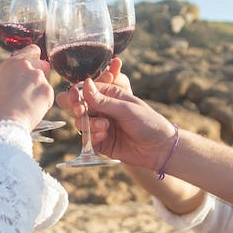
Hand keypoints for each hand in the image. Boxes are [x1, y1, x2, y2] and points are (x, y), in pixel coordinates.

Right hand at [0, 45, 53, 130]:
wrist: (5, 122)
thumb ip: (11, 75)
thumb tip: (19, 74)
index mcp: (12, 62)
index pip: (33, 50)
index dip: (34, 59)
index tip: (32, 68)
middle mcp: (27, 66)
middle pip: (42, 66)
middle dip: (38, 76)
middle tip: (28, 91)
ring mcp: (39, 77)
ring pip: (45, 82)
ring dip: (40, 90)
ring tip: (26, 104)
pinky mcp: (48, 91)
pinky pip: (48, 95)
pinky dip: (43, 102)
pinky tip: (32, 110)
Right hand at [55, 77, 174, 168]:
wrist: (158, 148)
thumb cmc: (147, 122)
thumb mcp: (126, 109)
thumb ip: (103, 100)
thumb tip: (85, 84)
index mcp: (109, 95)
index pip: (86, 90)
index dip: (77, 93)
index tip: (74, 96)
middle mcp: (102, 110)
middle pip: (79, 106)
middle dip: (78, 109)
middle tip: (81, 111)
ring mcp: (100, 126)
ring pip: (81, 123)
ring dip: (89, 124)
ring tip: (105, 126)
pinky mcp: (100, 142)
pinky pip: (87, 139)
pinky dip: (92, 137)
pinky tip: (104, 136)